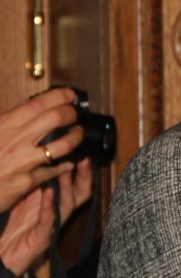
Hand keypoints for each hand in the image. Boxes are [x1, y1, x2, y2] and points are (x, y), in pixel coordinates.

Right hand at [0, 88, 84, 212]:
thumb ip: (6, 120)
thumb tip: (25, 108)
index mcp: (4, 125)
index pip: (38, 104)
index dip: (59, 97)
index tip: (70, 95)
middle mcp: (15, 141)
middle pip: (56, 119)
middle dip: (71, 114)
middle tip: (74, 114)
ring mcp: (23, 162)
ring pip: (62, 145)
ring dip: (75, 138)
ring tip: (77, 135)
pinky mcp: (26, 182)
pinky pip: (53, 171)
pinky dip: (64, 165)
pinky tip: (68, 163)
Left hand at [0, 158, 92, 277]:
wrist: (3, 258)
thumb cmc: (13, 232)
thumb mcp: (23, 204)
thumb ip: (33, 188)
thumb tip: (40, 164)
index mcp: (55, 206)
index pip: (75, 187)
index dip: (80, 171)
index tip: (80, 152)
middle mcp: (58, 215)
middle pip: (80, 195)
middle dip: (84, 178)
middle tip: (84, 160)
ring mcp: (52, 227)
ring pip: (68, 205)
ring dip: (68, 187)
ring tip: (67, 171)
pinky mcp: (42, 238)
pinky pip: (49, 220)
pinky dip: (49, 205)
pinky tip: (48, 193)